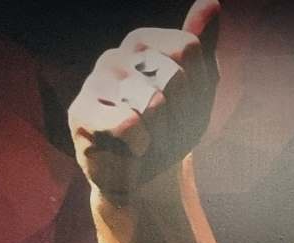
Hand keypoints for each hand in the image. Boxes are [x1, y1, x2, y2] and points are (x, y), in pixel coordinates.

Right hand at [68, 0, 221, 198]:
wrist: (146, 174)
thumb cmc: (173, 125)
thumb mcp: (201, 87)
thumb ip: (203, 43)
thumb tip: (211, 2)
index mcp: (142, 42)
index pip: (188, 47)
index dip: (199, 85)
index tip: (187, 101)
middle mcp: (116, 55)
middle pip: (174, 75)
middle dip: (183, 112)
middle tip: (167, 125)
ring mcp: (95, 82)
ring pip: (153, 102)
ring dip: (164, 132)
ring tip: (150, 137)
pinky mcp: (81, 114)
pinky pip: (129, 125)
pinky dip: (141, 146)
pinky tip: (131, 148)